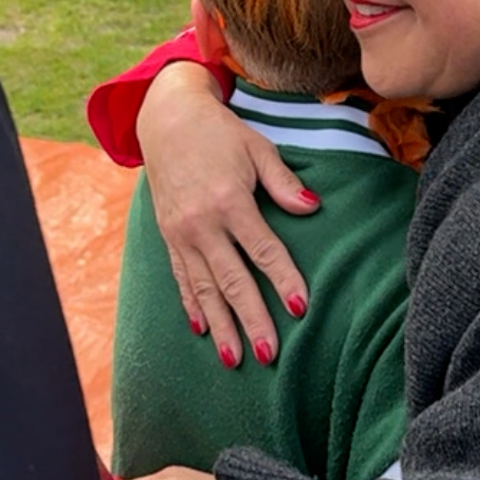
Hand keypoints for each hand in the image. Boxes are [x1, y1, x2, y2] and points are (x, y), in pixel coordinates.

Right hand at [140, 61, 315, 367]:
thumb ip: (284, 182)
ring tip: (234, 359)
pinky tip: (203, 330)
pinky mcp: (167, 237)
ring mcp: (181, 234)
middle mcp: (202, 224)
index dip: (283, 280)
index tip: (301, 308)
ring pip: (204, 289)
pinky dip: (192, 306)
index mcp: (230, 201)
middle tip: (269, 354)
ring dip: (221, 326)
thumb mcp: (258, 148)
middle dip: (251, 320)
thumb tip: (313, 207)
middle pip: (232, 281)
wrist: (166, 119)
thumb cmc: (221, 133)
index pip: (264, 250)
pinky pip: (182, 278)